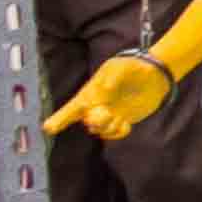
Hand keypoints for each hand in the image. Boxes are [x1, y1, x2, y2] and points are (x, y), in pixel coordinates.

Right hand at [49, 52, 172, 141]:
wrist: (154, 75)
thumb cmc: (133, 66)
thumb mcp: (120, 68)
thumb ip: (109, 80)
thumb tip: (99, 96)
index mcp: (90, 92)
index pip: (72, 108)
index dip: (60, 118)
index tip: (47, 128)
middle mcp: (95, 105)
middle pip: (87, 122)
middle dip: (96, 121)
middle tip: (108, 113)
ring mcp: (107, 114)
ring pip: (99, 130)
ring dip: (109, 127)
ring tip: (119, 117)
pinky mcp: (119, 121)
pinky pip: (112, 135)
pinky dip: (118, 133)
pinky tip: (126, 124)